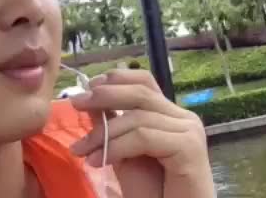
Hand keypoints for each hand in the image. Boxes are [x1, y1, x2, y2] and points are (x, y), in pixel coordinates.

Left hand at [69, 69, 214, 197]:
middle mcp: (183, 117)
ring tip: (81, 150)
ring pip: (138, 117)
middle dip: (104, 95)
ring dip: (103, 134)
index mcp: (170, 114)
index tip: (88, 86)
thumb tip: (91, 100)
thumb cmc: (153, 193)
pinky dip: (116, 147)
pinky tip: (97, 162)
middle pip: (141, 92)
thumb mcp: (123, 154)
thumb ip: (112, 125)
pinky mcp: (189, 147)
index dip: (116, 78)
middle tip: (76, 103)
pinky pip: (143, 137)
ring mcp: (189, 130)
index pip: (144, 81)